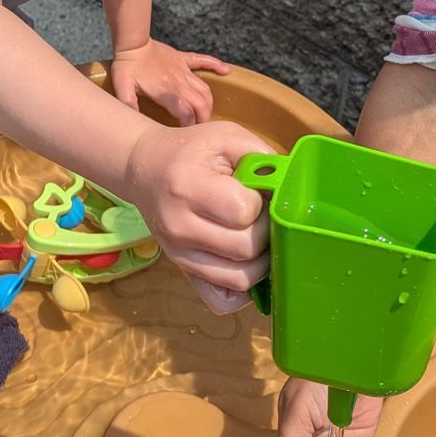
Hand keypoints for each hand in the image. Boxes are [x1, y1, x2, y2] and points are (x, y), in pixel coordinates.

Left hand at [110, 40, 229, 125]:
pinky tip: (225, 71)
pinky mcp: (183, 59)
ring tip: (206, 113)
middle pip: (201, 103)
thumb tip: (136, 124)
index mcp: (167, 91)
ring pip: (205, 88)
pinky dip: (215, 65)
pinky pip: (203, 60)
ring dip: (208, 102)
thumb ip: (130, 107)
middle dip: (204, 118)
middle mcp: (180, 82)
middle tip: (200, 129)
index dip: (189, 125)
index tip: (187, 134)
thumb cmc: (127, 66)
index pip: (186, 112)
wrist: (132, 43)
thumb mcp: (123, 90)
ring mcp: (184, 70)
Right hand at [123, 119, 271, 312]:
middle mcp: (180, 227)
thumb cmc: (189, 151)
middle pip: (245, 250)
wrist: (145, 169)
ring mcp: (180, 255)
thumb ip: (262, 157)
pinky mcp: (184, 272)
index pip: (243, 212)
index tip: (255, 192)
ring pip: (239, 280)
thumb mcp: (225, 136)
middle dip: (265, 233)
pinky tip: (244, 264)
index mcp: (188, 187)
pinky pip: (222, 300)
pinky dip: (241, 291)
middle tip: (261, 216)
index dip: (260, 204)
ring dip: (260, 262)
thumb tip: (290, 189)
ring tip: (257, 237)